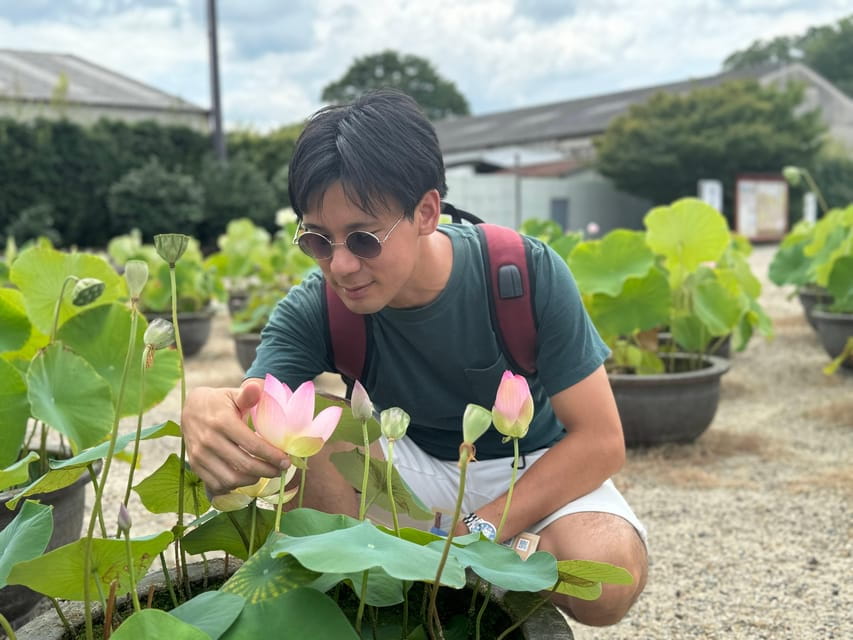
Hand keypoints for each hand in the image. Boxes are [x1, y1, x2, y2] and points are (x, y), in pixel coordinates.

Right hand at [181, 381, 288, 495]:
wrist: (190, 408)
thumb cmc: (219, 402)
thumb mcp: (233, 395)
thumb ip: (247, 395)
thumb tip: (257, 388)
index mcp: (223, 422)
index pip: (253, 445)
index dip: (272, 456)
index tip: (286, 461)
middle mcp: (209, 440)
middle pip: (245, 465)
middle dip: (268, 471)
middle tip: (280, 470)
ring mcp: (200, 455)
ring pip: (231, 479)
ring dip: (252, 480)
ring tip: (264, 474)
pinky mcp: (195, 465)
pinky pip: (217, 484)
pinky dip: (234, 486)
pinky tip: (245, 478)